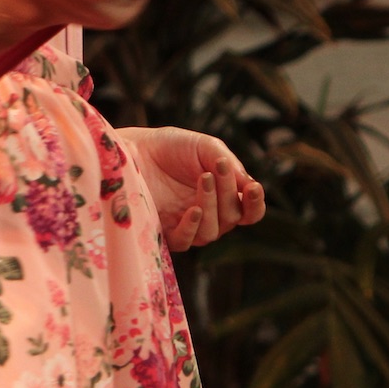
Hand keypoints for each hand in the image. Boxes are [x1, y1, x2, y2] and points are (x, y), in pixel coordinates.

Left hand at [117, 126, 265, 250]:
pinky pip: (185, 241)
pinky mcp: (164, 231)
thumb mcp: (204, 147)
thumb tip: (250, 186)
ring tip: (203, 178)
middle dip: (228, 192)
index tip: (253, 188)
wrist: (133, 147)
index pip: (249, 212)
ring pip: (213, 231)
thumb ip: (230, 165)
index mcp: (223, 196)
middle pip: (233, 217)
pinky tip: (193, 209)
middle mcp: (209, 214)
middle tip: (216, 168)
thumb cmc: (170, 146)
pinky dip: (192, 227)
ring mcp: (187, 224)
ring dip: (212, 205)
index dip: (256, 204)